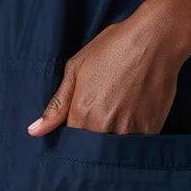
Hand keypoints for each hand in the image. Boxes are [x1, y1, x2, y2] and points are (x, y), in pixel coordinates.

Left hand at [28, 0, 190, 135]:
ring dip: (114, 141)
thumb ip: (57, 104)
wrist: (156, 39)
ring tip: (120, 113)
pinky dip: (134, 138)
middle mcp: (104, 127)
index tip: (80, 128)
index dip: (73, 139)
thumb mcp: (76, 68)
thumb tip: (34, 131)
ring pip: (115, 150)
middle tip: (104, 116)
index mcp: (81, 114)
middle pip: (93, 151)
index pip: (70, 144)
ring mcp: (129, 131)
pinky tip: (135, 114)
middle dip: (94, 142)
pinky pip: (138, 146)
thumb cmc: (114, 48)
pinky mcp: (152, 130)